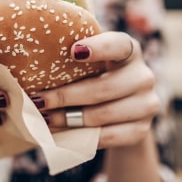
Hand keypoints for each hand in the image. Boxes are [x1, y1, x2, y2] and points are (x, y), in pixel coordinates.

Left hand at [30, 32, 160, 148]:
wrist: (124, 105)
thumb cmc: (96, 73)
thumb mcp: (91, 59)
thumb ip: (75, 53)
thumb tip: (35, 52)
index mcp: (130, 49)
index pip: (118, 45)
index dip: (98, 48)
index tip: (74, 51)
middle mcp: (144, 75)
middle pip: (102, 88)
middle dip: (65, 96)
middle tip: (38, 100)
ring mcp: (146, 104)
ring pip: (102, 115)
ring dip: (68, 119)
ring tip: (44, 118)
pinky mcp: (141, 130)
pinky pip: (108, 136)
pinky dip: (82, 135)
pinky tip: (61, 132)